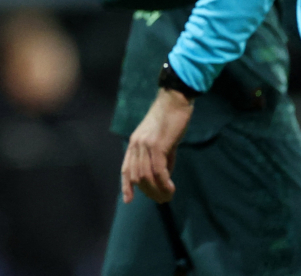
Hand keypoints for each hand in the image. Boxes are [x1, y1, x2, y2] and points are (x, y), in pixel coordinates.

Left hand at [121, 87, 193, 203]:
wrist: (175, 100)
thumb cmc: (170, 119)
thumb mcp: (162, 140)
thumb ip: (161, 158)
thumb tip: (164, 178)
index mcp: (134, 143)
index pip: (126, 168)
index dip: (126, 186)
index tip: (128, 200)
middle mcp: (136, 144)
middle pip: (136, 177)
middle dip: (149, 192)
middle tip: (163, 199)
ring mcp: (145, 144)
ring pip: (146, 176)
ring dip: (157, 191)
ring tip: (168, 196)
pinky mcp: (157, 144)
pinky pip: (158, 171)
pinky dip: (164, 183)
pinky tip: (171, 188)